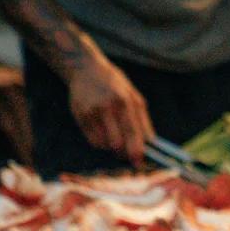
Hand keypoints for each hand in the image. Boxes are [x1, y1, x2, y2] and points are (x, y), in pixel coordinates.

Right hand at [67, 50, 152, 164]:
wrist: (85, 69)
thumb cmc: (115, 85)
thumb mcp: (134, 96)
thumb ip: (143, 120)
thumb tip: (151, 144)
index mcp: (123, 101)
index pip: (131, 131)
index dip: (136, 149)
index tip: (139, 162)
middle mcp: (105, 107)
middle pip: (116, 143)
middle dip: (125, 153)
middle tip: (130, 155)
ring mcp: (90, 112)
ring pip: (104, 145)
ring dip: (113, 148)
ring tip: (117, 138)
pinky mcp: (79, 116)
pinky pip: (93, 141)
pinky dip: (102, 143)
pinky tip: (105, 133)